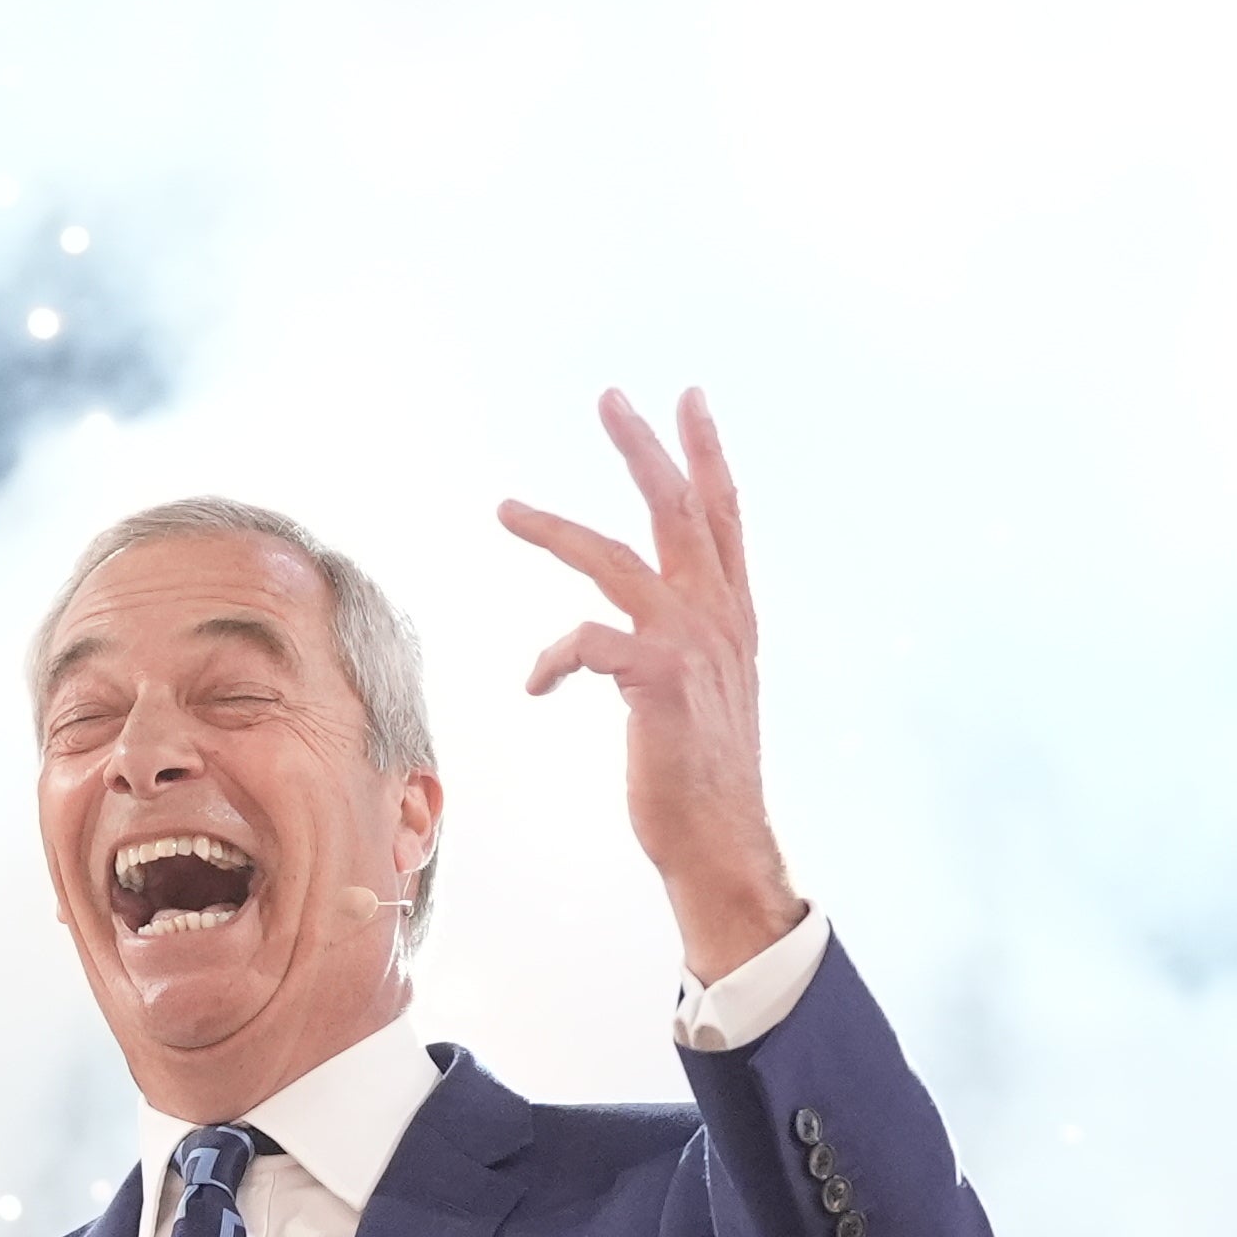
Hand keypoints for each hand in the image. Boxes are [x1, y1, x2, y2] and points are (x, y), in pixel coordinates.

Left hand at [501, 384, 808, 979]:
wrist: (719, 840)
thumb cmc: (700, 775)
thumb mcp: (706, 691)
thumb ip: (686, 642)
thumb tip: (645, 631)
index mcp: (731, 617)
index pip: (723, 517)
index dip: (706, 455)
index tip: (688, 399)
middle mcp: (718, 619)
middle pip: (678, 510)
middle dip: (643, 448)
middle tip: (610, 397)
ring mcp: (692, 645)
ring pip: (614, 559)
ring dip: (554, 529)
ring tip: (505, 507)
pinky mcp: (660, 680)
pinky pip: (587, 642)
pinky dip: (553, 658)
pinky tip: (535, 683)